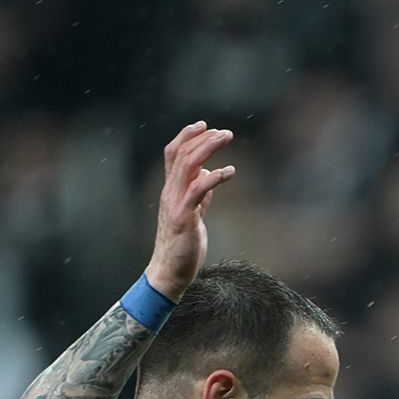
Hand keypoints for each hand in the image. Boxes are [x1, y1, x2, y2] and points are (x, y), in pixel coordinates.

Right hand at [146, 123, 236, 300]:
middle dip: (204, 138)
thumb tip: (208, 175)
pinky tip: (229, 172)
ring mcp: (175, 203)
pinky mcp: (183, 217)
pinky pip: (198, 190)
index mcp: (171, 190)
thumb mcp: (193, 215)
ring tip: (226, 139)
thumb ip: (200, 195)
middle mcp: (170, 192)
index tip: (205, 125)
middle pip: (182, 154)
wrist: (170, 272)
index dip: (187, 136)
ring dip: (208, 148)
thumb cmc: (182, 246)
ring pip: (188, 165)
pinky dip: (214, 177)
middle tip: (225, 132)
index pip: (173, 154)